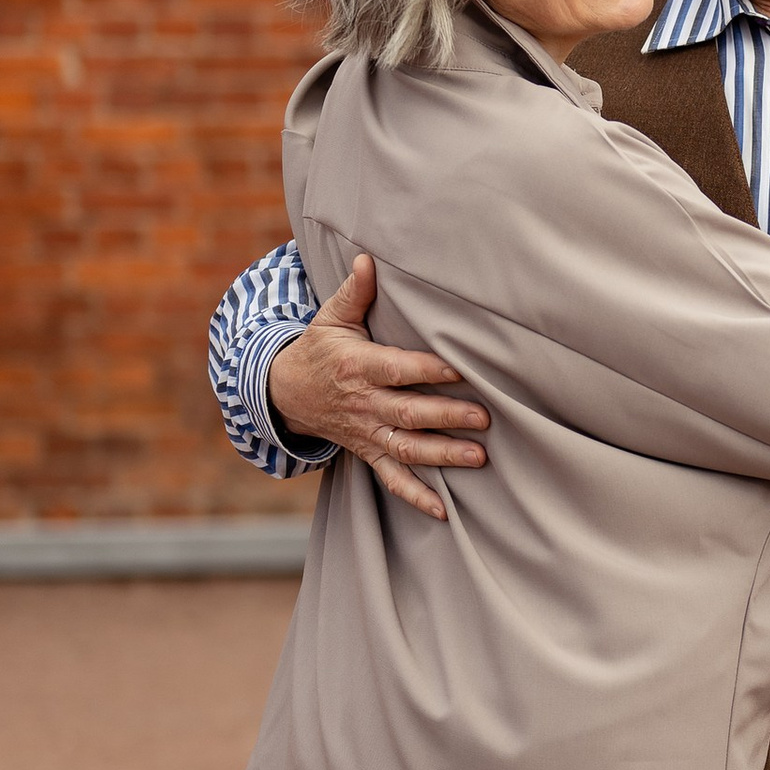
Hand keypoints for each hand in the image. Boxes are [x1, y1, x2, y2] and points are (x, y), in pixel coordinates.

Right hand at [268, 254, 490, 524]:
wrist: (285, 393)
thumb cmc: (319, 349)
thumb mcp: (331, 318)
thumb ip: (355, 292)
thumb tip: (369, 258)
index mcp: (359, 366)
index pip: (398, 369)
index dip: (428, 371)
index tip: (460, 370)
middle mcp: (365, 404)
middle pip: (409, 413)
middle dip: (447, 416)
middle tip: (484, 418)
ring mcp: (367, 432)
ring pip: (407, 448)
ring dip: (442, 455)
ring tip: (478, 459)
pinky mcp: (368, 452)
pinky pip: (391, 478)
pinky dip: (415, 496)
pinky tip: (443, 510)